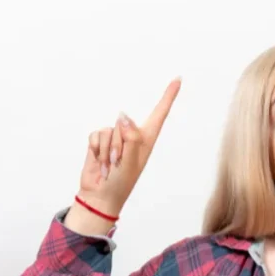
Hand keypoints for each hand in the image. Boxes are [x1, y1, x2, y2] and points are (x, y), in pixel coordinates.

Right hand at [75, 78, 180, 218]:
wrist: (100, 196)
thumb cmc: (121, 183)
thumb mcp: (131, 163)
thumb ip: (131, 138)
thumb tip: (123, 117)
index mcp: (146, 140)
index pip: (159, 114)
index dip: (168, 96)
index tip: (178, 79)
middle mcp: (131, 136)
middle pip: (124, 123)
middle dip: (119, 144)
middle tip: (119, 163)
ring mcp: (115, 138)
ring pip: (109, 129)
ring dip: (107, 150)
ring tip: (110, 165)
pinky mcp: (99, 141)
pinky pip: (96, 135)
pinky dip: (96, 149)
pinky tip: (99, 161)